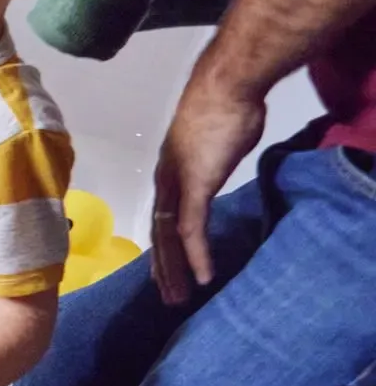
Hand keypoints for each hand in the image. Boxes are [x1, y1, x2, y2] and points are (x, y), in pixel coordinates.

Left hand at [149, 77, 264, 304]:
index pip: (160, 215)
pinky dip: (197, 256)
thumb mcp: (214, 139)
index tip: (164, 267)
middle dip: (163, 266)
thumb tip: (220, 158)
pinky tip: (203, 277)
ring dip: (175, 270)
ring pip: (170, 237)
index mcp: (169, 170)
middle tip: (166, 295)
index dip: (161, 244)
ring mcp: (179, 185)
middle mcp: (166, 181)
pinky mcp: (196, 188)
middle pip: (159, 232)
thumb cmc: (225, 107)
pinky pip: (193, 230)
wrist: (227, 87)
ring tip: (177, 297)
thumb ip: (212, 156)